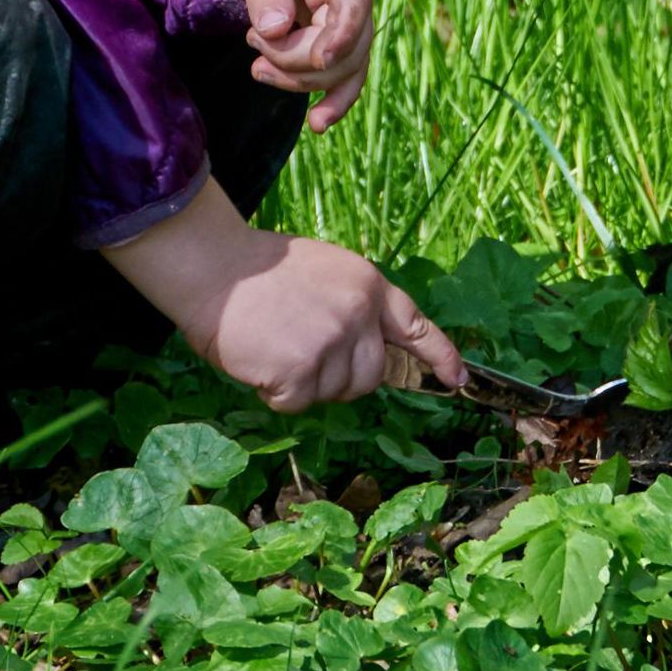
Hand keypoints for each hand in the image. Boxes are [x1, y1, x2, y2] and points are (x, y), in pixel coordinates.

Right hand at [104, 178, 465, 410]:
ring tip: (275, 346)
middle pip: (371, 377)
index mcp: (368, 286)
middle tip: (303, 353)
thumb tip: (369, 350)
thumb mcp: (326, 271)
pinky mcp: (300, 371)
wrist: (214, 268)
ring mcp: (331, 344)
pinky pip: (297, 402)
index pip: (416, 327)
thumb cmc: (260, 269)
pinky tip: (260, 359)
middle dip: (342, 378)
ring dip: (305, 383)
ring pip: (333, 393)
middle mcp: (358, 316)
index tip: (457, 378)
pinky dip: (276, 391)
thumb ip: (354, 306)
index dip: (440, 355)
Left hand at [219, 0, 375, 131]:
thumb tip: (276, 29)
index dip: (342, 34)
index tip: (319, 59)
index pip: (354, 2)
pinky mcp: (334, 32)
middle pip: (347, 46)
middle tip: (254, 42)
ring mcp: (348, 15)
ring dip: (301, 80)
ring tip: (257, 70)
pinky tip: (317, 123)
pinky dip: (330, 96)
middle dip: (298, 61)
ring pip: (344, 66)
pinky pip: (341, 70)